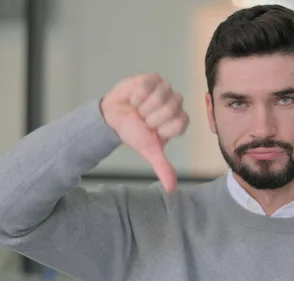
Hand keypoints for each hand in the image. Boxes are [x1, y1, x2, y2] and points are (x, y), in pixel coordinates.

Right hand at [100, 73, 188, 192]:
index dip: (163, 128)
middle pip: (172, 108)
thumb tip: (171, 190)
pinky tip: (134, 99)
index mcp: (179, 120)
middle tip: (143, 119)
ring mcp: (165, 89)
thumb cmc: (134, 132)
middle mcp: (176, 103)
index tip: (152, 130)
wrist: (112, 118)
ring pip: (161, 96)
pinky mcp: (152, 78)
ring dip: (144, 106)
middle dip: (152, 118)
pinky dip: (137, 95)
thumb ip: (163, 167)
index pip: (181, 123)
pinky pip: (148, 86)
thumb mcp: (149, 150)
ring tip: (138, 109)